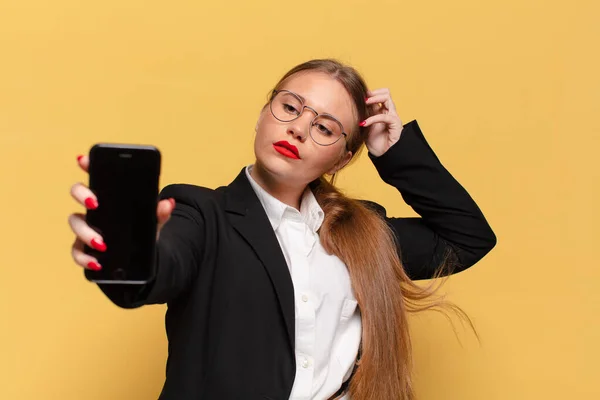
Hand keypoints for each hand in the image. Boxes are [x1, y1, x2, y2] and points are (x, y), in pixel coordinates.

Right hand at [68, 155, 174, 270]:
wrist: (141, 258)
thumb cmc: (142, 230)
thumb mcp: (153, 221)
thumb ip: (160, 213)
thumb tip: (169, 203)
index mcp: (109, 195)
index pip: (96, 175)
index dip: (88, 164)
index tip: (84, 160)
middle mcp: (93, 208)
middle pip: (78, 193)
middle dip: (83, 195)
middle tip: (95, 203)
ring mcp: (86, 227)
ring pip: (76, 223)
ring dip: (86, 233)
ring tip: (102, 243)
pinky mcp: (84, 248)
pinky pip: (77, 252)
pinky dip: (84, 257)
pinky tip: (96, 262)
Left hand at [361, 88, 403, 156]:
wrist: (384, 155)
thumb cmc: (376, 143)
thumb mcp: (366, 127)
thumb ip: (363, 116)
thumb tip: (353, 107)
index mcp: (382, 111)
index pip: (379, 95)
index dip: (370, 93)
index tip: (358, 96)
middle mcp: (389, 112)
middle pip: (386, 92)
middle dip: (373, 93)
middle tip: (363, 98)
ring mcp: (393, 116)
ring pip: (387, 98)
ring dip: (374, 99)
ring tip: (364, 104)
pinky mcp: (395, 124)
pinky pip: (384, 116)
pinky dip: (373, 118)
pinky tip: (364, 123)